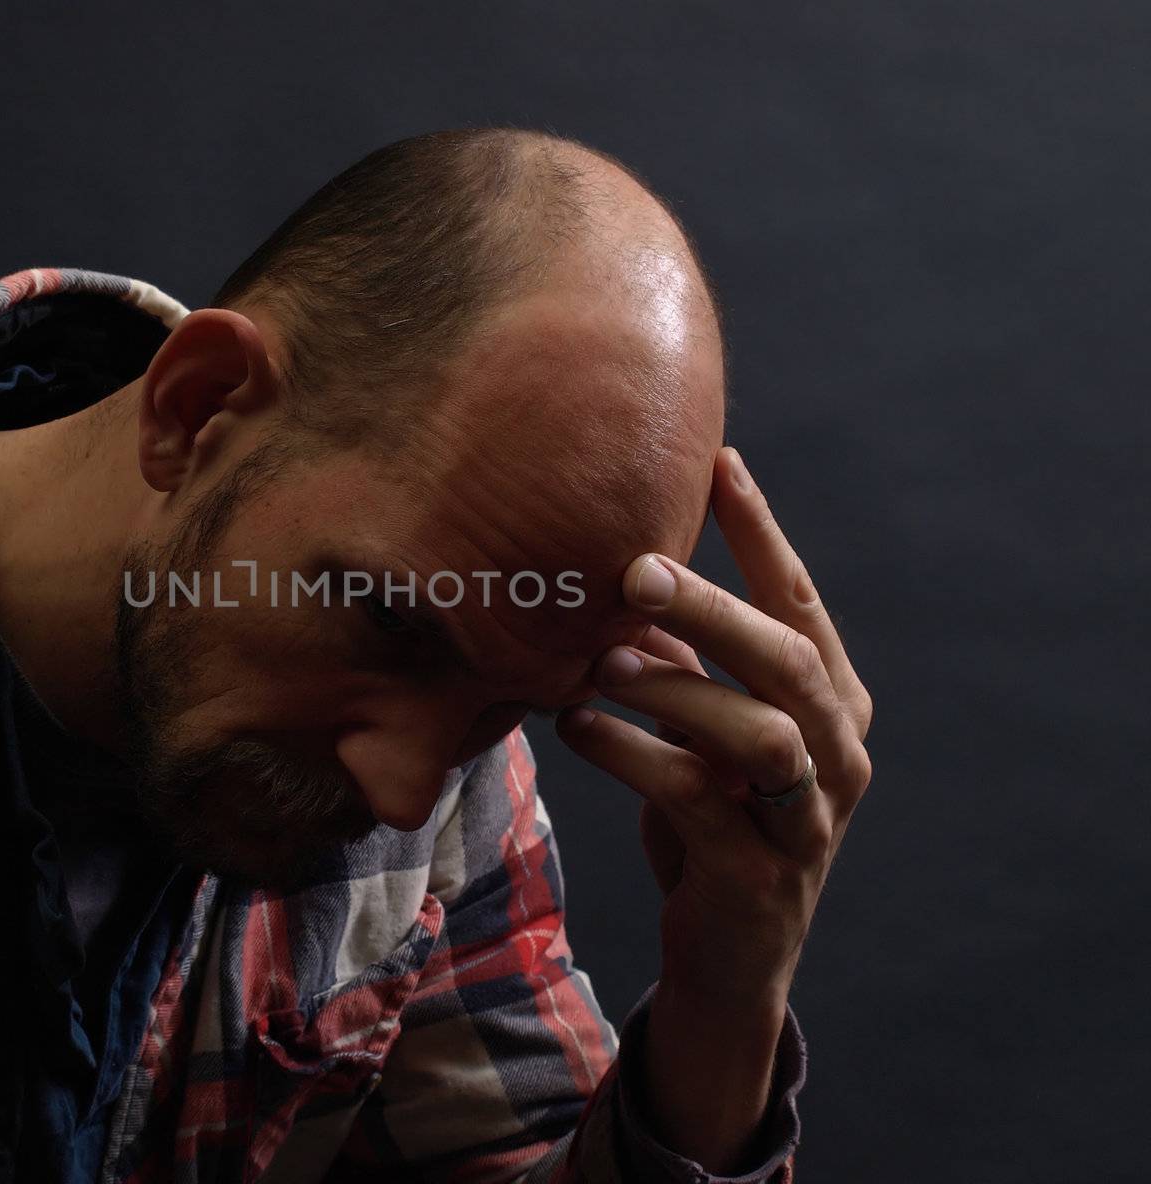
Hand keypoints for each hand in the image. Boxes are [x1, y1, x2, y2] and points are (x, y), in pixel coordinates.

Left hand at [558, 445, 872, 1000]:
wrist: (726, 954)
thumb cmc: (710, 820)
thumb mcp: (696, 730)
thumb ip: (677, 659)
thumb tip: (620, 574)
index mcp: (833, 703)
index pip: (801, 601)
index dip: (763, 532)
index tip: (719, 460)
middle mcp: (840, 752)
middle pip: (788, 659)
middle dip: (715, 608)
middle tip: (635, 571)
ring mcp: (808, 817)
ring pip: (759, 732)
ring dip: (676, 688)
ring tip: (599, 662)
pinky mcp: (760, 873)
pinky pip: (696, 800)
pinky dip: (631, 756)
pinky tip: (575, 727)